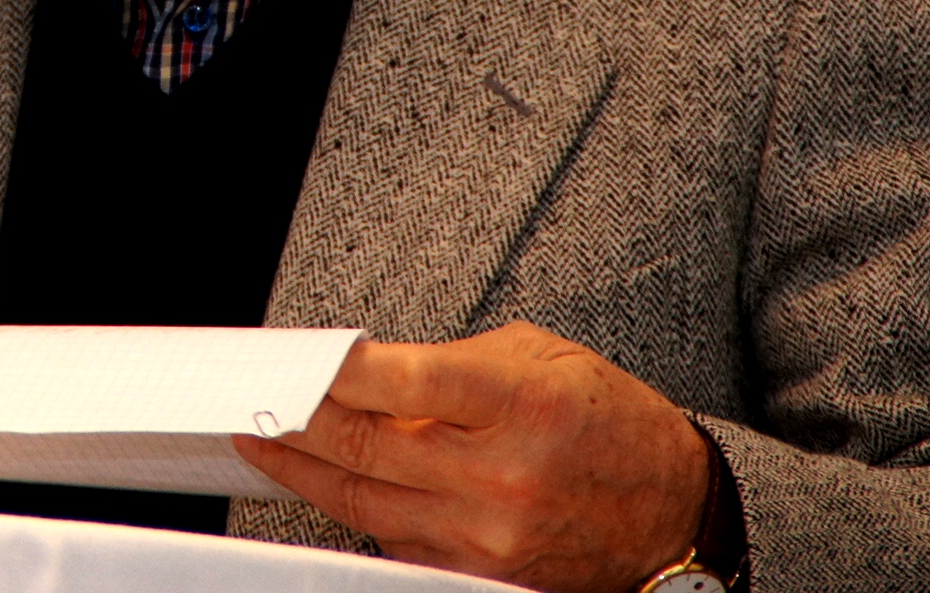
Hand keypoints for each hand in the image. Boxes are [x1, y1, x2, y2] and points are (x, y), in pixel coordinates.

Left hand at [234, 322, 708, 592]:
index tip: (287, 357)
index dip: (326, 369)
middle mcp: (500, 472)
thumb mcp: (538, 357)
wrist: (674, 507)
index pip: (392, 380)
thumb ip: (449, 365)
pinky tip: (331, 484)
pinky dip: (358, 510)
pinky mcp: (484, 573)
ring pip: (365, 502)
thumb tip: (363, 374)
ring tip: (268, 444)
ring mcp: (489, 533)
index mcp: (516, 399)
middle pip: (363, 446)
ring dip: (307, 471)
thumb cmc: (607, 418)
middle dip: (296, 422)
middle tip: (255, 402)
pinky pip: (397, 541)